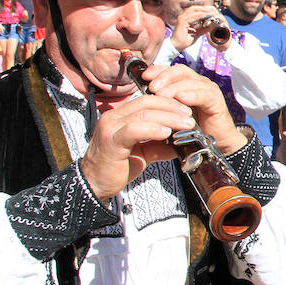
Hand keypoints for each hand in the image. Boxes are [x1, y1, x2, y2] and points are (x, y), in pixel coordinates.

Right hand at [79, 94, 195, 201]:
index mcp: (121, 116)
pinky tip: (167, 132)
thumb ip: (160, 145)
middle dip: (172, 107)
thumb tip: (183, 142)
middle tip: (190, 116)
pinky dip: (153, 129)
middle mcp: (114, 117)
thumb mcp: (144, 152)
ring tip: (186, 124)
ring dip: (169, 117)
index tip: (186, 110)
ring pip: (143, 114)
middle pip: (147, 102)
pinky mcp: (111, 141)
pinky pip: (134, 130)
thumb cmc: (118, 167)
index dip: (168, 103)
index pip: (147, 100)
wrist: (95, 184)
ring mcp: (111, 127)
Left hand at [133, 62, 244, 153]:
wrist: (215, 145)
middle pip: (180, 71)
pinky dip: (191, 95)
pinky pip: (204, 94)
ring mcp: (208, 90)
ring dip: (174, 87)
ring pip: (190, 81)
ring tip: (161, 94)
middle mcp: (198, 83)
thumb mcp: (172, 115)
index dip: (158, 70)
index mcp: (186, 84)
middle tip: (151, 87)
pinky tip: (181, 99)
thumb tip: (140, 100)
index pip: (171, 69)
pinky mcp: (216, 101)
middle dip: (164, 77)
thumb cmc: (192, 130)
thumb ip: (161, 105)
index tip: (144, 76)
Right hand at [171, 4, 222, 50]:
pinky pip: (192, 17)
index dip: (203, 10)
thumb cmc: (185, 41)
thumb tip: (211, 25)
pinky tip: (206, 17)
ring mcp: (181, 18)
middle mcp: (182, 16)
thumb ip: (203, 29)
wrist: (177, 46)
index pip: (194, 10)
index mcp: (185, 18)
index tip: (211, 12)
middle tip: (212, 11)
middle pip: (194, 8)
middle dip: (204, 9)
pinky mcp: (182, 22)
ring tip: (211, 13)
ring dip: (203, 11)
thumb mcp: (197, 33)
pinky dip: (200, 16)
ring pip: (193, 11)